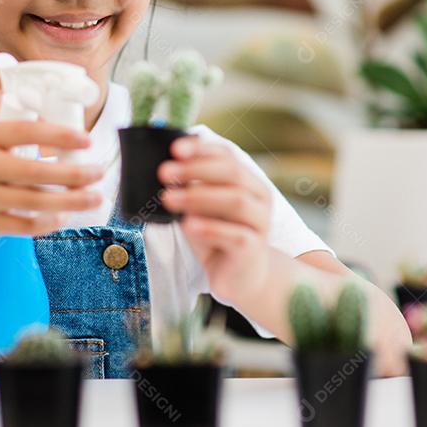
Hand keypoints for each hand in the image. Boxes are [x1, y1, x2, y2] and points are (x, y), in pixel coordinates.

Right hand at [0, 91, 103, 237]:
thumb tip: (34, 90)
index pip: (25, 132)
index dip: (59, 135)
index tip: (86, 139)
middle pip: (36, 172)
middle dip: (75, 174)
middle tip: (99, 171)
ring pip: (35, 203)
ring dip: (71, 202)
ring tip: (95, 197)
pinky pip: (22, 226)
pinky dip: (46, 224)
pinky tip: (65, 216)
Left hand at [158, 136, 272, 303]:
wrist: (240, 278)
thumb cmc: (218, 237)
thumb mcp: (201, 209)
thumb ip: (190, 188)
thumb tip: (166, 168)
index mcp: (249, 181)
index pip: (228, 156)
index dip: (202, 149)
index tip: (174, 148)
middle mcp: (259, 198)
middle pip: (232, 173)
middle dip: (196, 169)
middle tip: (166, 172)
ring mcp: (260, 224)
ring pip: (235, 200)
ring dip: (198, 196)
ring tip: (169, 198)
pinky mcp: (253, 250)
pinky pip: (235, 235)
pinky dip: (210, 227)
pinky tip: (189, 225)